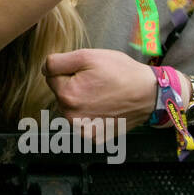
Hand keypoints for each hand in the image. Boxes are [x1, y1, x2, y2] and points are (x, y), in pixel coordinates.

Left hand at [44, 48, 165, 128]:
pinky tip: (105, 109)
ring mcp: (83, 130)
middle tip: (97, 83)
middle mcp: (71, 117)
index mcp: (67, 95)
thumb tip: (44, 70)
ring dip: (80, 101)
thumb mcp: (88, 56)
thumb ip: (57, 62)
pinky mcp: (94, 138)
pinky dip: (90, 115)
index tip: (87, 72)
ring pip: (70, 108)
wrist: (149, 94)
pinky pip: (82, 122)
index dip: (69, 70)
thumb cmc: (121, 72)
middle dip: (73, 86)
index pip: (51, 76)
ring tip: (102, 95)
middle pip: (60, 94)